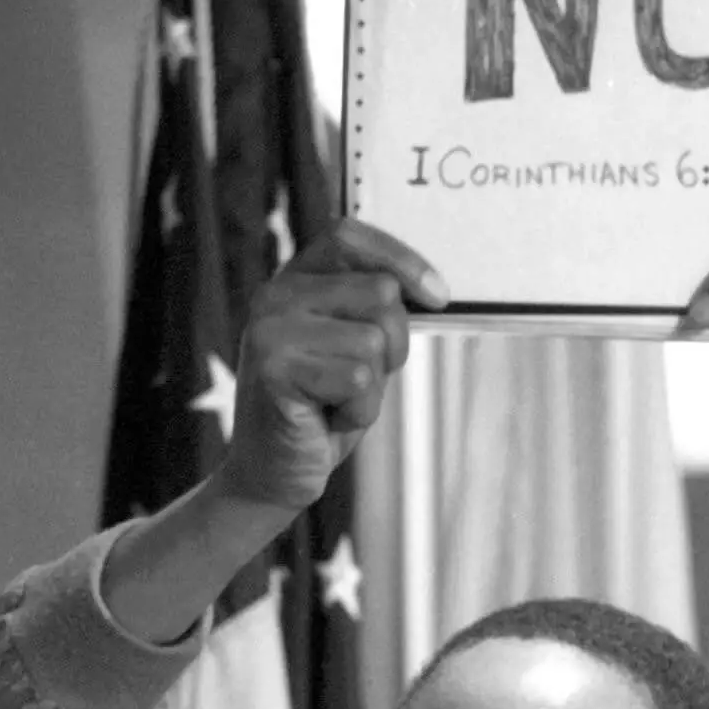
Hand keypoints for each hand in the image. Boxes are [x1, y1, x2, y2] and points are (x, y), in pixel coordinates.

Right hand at [216, 217, 449, 514]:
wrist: (274, 473)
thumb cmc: (322, 409)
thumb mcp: (355, 349)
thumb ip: (375, 311)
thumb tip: (433, 289)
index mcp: (293, 280)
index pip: (348, 235)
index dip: (401, 258)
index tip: (438, 297)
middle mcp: (274, 295)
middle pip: (379, 293)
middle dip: (392, 345)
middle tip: (359, 380)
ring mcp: (269, 330)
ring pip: (373, 341)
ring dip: (373, 386)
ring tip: (336, 401)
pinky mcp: (274, 368)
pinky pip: (358, 380)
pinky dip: (358, 411)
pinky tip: (326, 418)